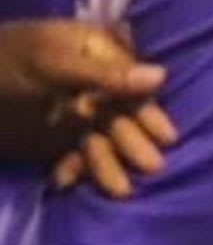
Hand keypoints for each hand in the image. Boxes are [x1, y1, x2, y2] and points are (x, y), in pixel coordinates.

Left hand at [0, 20, 177, 198]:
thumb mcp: (51, 63)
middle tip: (149, 166)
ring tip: (119, 190)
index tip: (165, 136)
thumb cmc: (2, 63)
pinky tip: (66, 179)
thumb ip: (105, 74)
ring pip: (100, 139)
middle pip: (121, 115)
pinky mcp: (55, 140)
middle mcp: (89, 84)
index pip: (131, 83)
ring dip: (108, 162)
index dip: (147, 110)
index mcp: (92, 54)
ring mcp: (72, 113)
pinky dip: (74, 170)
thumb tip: (162, 76)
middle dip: (132, 140)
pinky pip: (75, 157)